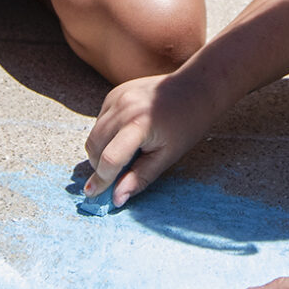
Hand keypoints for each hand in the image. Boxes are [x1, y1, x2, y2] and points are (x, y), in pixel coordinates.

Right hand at [76, 74, 212, 207]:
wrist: (194, 89)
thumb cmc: (186, 126)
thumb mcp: (167, 157)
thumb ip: (140, 178)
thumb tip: (116, 199)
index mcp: (139, 123)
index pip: (109, 159)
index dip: (101, 181)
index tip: (94, 196)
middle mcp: (122, 107)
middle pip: (95, 147)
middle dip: (99, 167)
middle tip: (115, 177)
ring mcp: (116, 97)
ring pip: (93, 135)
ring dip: (100, 152)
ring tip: (125, 156)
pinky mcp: (114, 94)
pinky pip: (99, 122)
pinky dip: (105, 135)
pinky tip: (126, 136)